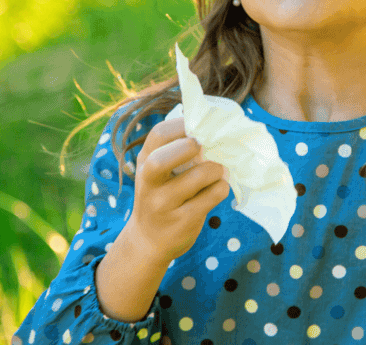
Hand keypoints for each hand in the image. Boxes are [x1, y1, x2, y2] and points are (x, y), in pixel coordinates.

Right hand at [125, 116, 230, 263]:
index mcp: (143, 162)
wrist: (148, 241)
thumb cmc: (160, 197)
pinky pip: (212, 196)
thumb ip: (174, 152)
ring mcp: (163, 205)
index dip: (182, 125)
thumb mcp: (157, 173)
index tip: (201, 126)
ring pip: (198, 177)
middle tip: (204, 147)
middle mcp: (148, 183)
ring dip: (216, 169)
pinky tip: (219, 187)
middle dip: (189, 147)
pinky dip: (221, 187)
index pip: (158, 134)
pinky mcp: (182, 222)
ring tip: (219, 170)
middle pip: (160, 160)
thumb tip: (211, 128)